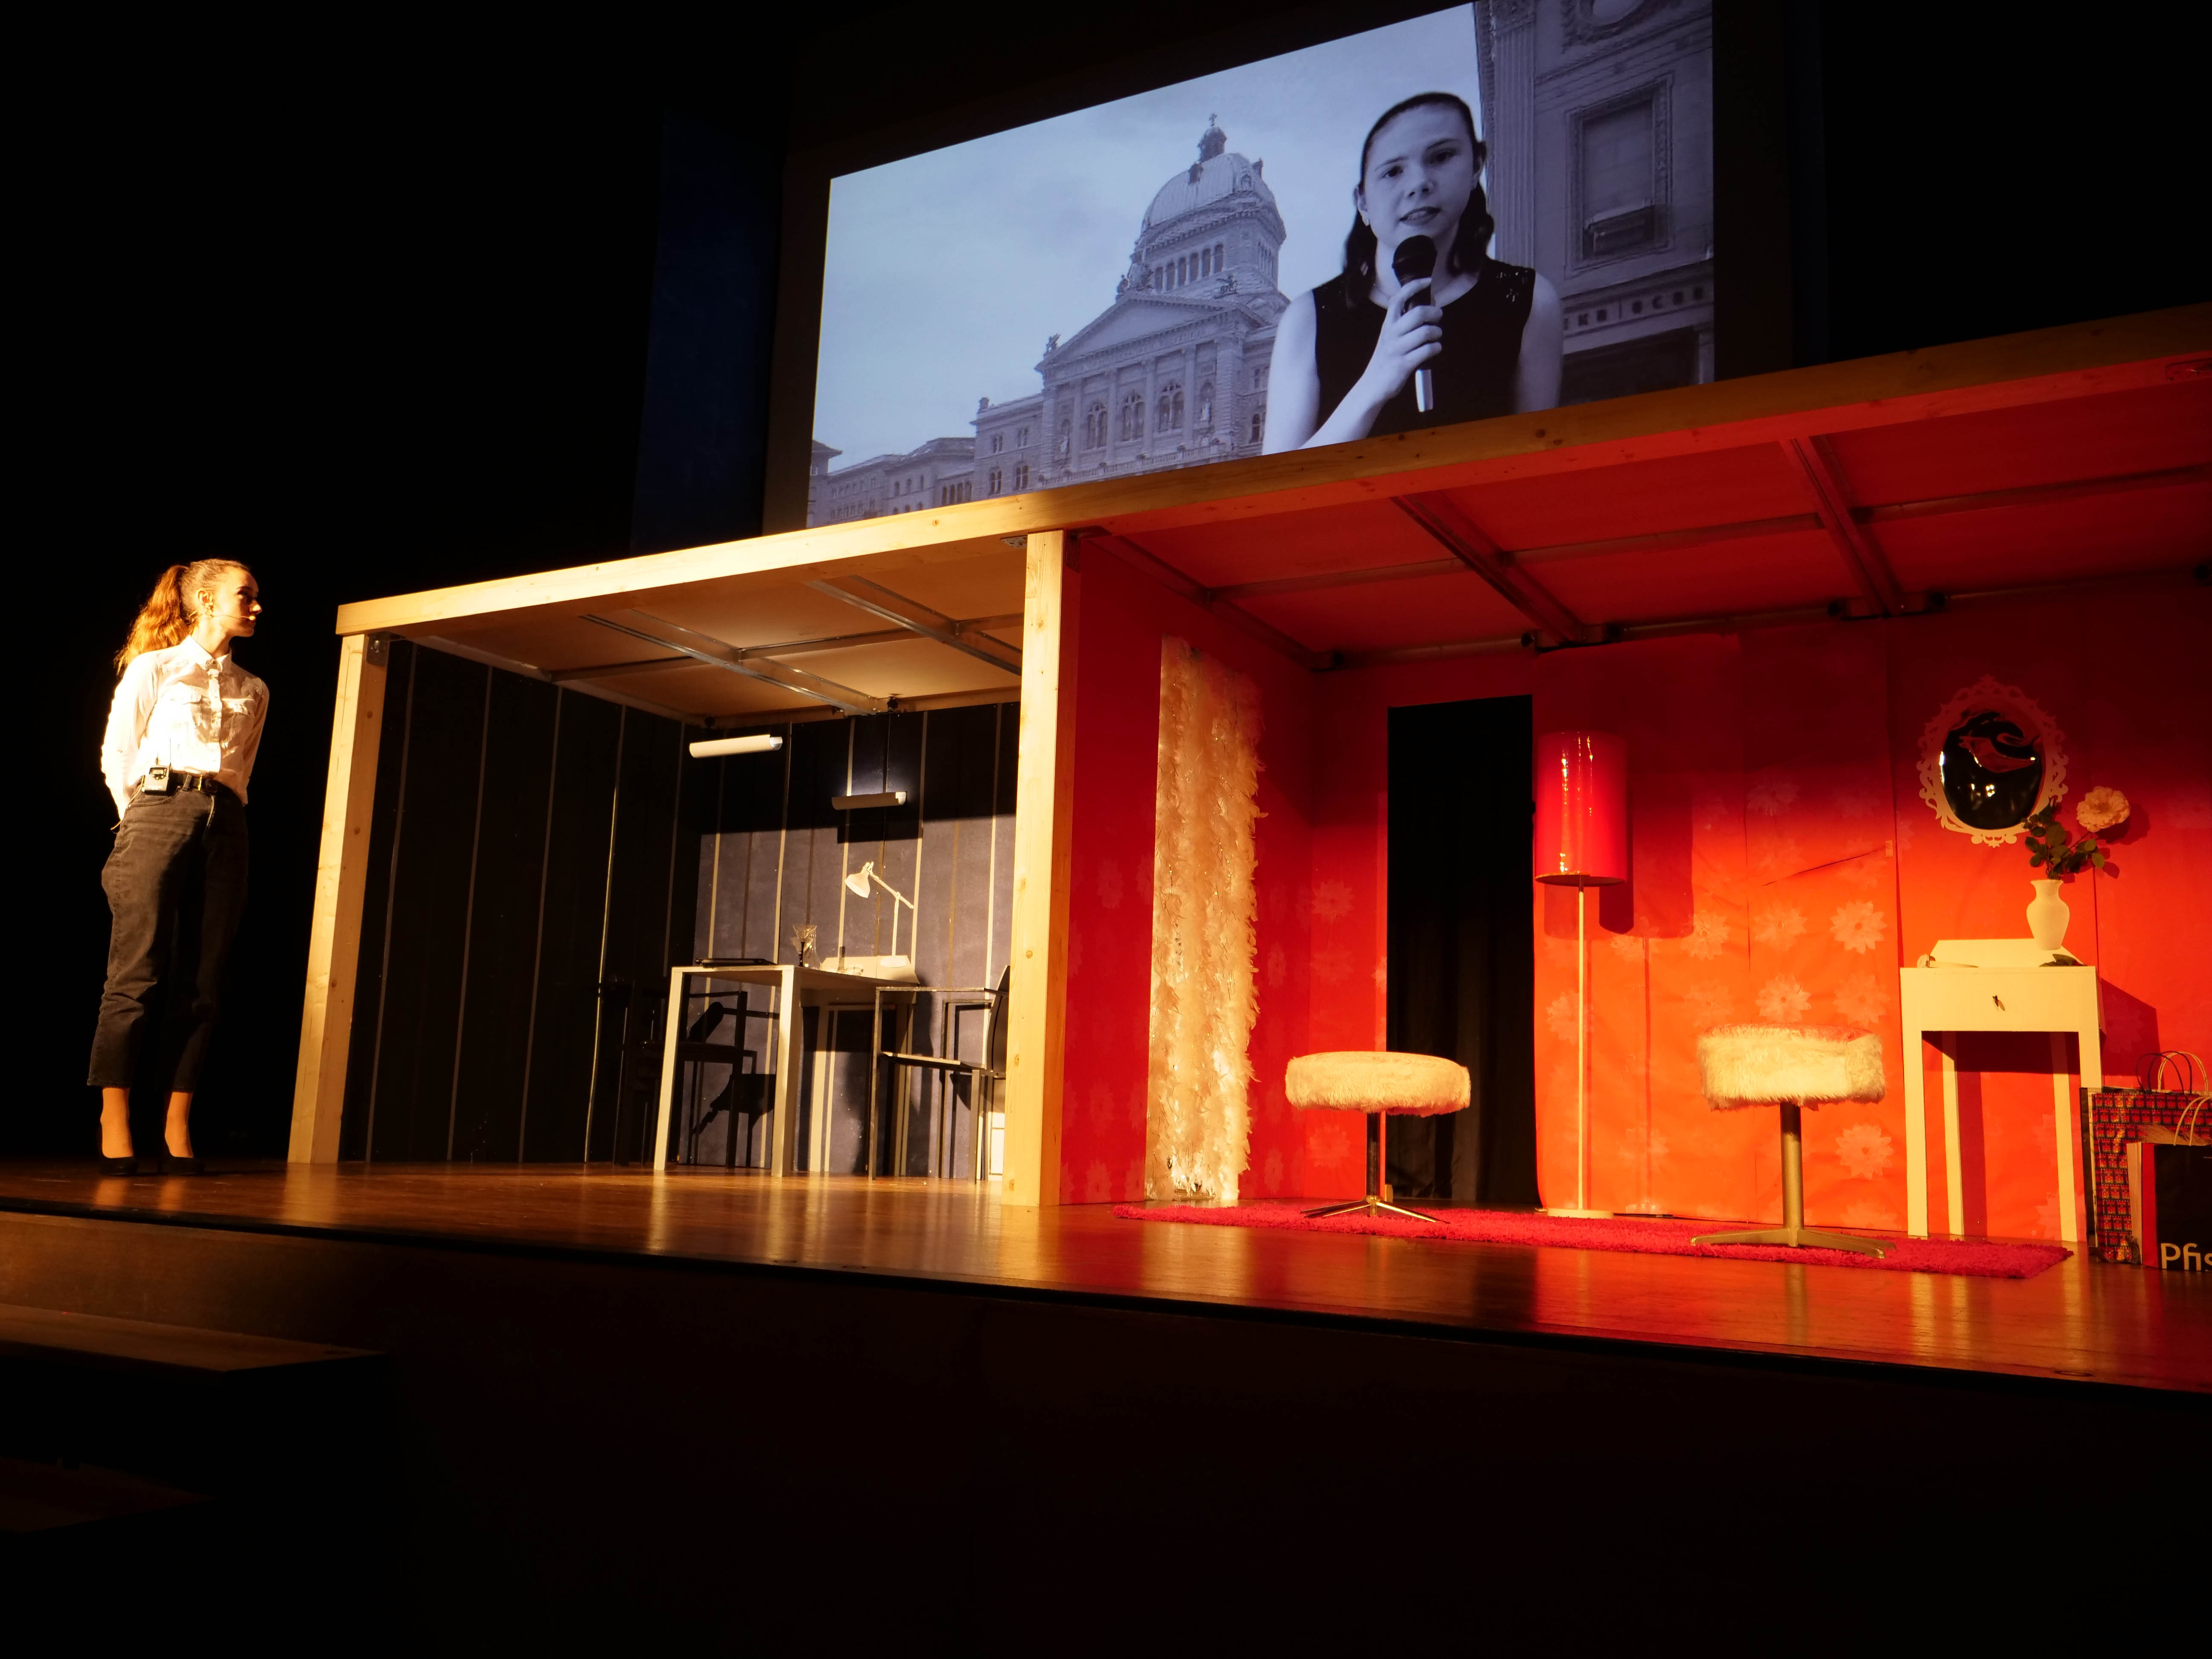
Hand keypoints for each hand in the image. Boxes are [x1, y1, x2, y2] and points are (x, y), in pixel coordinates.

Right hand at [1358, 276, 1441, 404]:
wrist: (1373, 385)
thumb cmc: (1386, 359)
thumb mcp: (1390, 337)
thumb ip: (1403, 324)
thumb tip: (1426, 311)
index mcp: (1388, 324)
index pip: (1399, 298)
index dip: (1415, 286)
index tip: (1428, 281)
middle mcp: (1392, 333)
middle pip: (1418, 313)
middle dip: (1434, 313)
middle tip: (1438, 317)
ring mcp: (1398, 349)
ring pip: (1425, 332)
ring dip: (1437, 333)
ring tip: (1437, 336)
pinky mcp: (1404, 364)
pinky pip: (1427, 351)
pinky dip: (1436, 348)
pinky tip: (1435, 349)